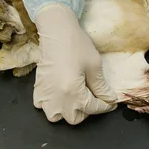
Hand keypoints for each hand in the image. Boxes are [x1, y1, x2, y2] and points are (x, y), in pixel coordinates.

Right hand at [33, 4, 116, 124]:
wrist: (56, 31)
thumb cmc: (76, 45)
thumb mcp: (94, 65)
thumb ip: (101, 86)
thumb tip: (109, 99)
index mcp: (73, 93)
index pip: (92, 108)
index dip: (105, 106)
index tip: (111, 102)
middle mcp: (57, 99)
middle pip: (75, 118)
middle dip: (87, 110)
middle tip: (94, 97)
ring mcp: (45, 95)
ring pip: (57, 116)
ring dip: (69, 111)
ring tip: (76, 97)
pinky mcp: (37, 89)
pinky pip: (44, 106)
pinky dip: (53, 105)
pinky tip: (60, 94)